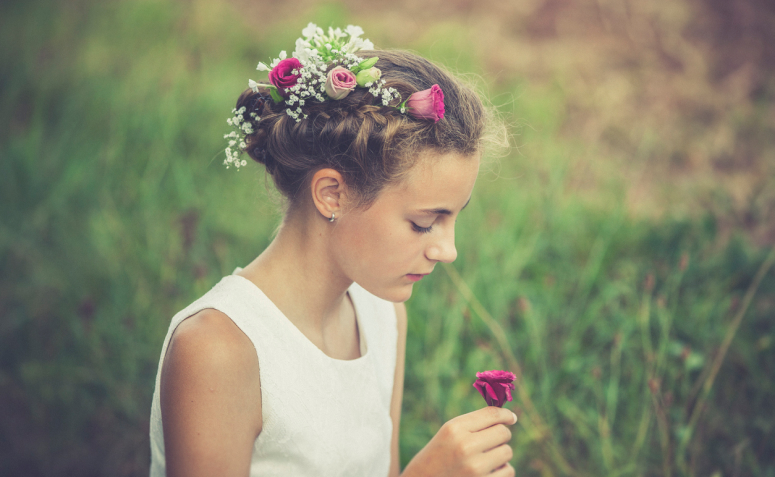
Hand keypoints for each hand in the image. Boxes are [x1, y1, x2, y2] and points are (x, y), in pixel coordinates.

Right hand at [402, 406, 516, 476]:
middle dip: (501, 436)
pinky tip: (488, 472)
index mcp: (455, 429)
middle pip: (503, 433)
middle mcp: (465, 446)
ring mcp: (474, 468)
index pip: (491, 414)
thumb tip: (511, 417)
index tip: (511, 418)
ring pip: (507, 452)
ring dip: (501, 455)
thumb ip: (475, 422)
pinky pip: (508, 471)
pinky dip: (502, 471)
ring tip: (485, 459)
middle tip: (491, 442)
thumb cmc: (440, 455)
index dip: (505, 414)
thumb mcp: (450, 433)